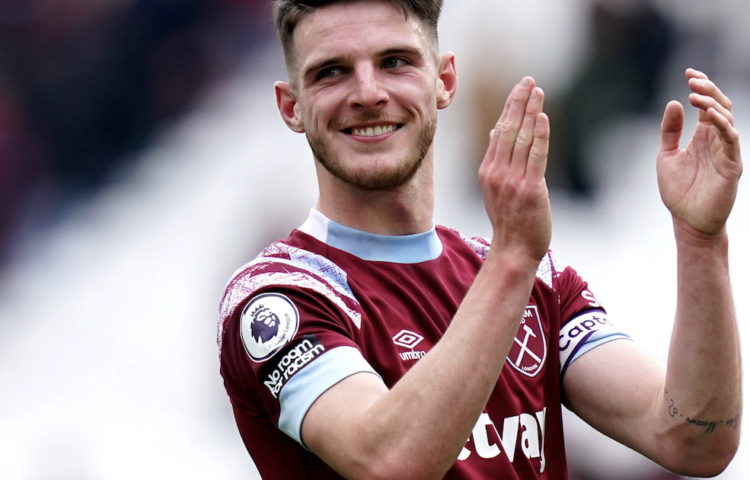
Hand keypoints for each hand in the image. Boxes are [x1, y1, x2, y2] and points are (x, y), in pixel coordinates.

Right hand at [478, 77, 550, 262]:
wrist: (514, 249)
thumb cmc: (509, 220)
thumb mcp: (495, 187)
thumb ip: (497, 159)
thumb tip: (497, 129)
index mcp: (488, 171)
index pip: (499, 131)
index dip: (510, 108)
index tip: (519, 89)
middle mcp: (497, 173)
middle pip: (508, 130)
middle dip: (519, 103)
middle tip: (528, 80)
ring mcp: (512, 181)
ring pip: (522, 139)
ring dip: (530, 112)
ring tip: (537, 92)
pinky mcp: (530, 189)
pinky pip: (535, 157)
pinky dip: (539, 136)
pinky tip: (542, 118)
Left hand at [657, 69, 742, 237]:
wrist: (687, 221)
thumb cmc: (678, 191)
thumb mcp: (666, 156)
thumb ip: (670, 131)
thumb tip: (674, 102)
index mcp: (702, 136)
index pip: (706, 104)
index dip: (701, 86)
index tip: (688, 71)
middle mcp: (716, 140)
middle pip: (719, 106)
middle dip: (708, 89)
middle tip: (692, 79)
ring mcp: (726, 151)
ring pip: (727, 119)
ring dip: (713, 104)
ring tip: (696, 94)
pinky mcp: (732, 165)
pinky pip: (732, 140)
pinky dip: (723, 125)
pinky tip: (711, 115)